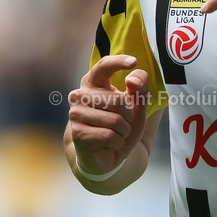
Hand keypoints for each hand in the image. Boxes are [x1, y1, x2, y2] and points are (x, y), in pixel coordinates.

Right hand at [67, 55, 149, 176]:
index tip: (134, 61)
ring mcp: (75, 114)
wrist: (108, 154)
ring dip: (124, 130)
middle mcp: (79, 95)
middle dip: (129, 115)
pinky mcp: (77, 133)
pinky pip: (110, 136)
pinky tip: (110, 144)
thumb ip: (141, 87)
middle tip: (125, 122)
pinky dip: (118, 142)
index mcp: (94, 82)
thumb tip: (132, 79)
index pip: (104, 66)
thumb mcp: (137, 105)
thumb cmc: (121, 125)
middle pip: (116, 100)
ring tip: (117, 133)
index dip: (118, 62)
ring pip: (115, 120)